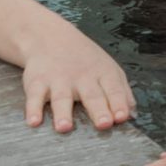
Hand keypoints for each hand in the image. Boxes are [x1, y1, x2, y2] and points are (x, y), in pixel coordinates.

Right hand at [20, 26, 134, 133]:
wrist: (50, 37)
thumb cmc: (84, 60)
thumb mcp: (108, 69)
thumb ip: (121, 92)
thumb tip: (132, 113)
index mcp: (103, 74)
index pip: (113, 89)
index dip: (118, 103)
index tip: (121, 117)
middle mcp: (82, 77)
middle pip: (92, 95)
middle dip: (98, 110)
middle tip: (103, 124)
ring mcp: (58, 80)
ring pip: (62, 98)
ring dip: (63, 113)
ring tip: (64, 128)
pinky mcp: (37, 83)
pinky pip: (34, 97)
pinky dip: (33, 109)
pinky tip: (34, 122)